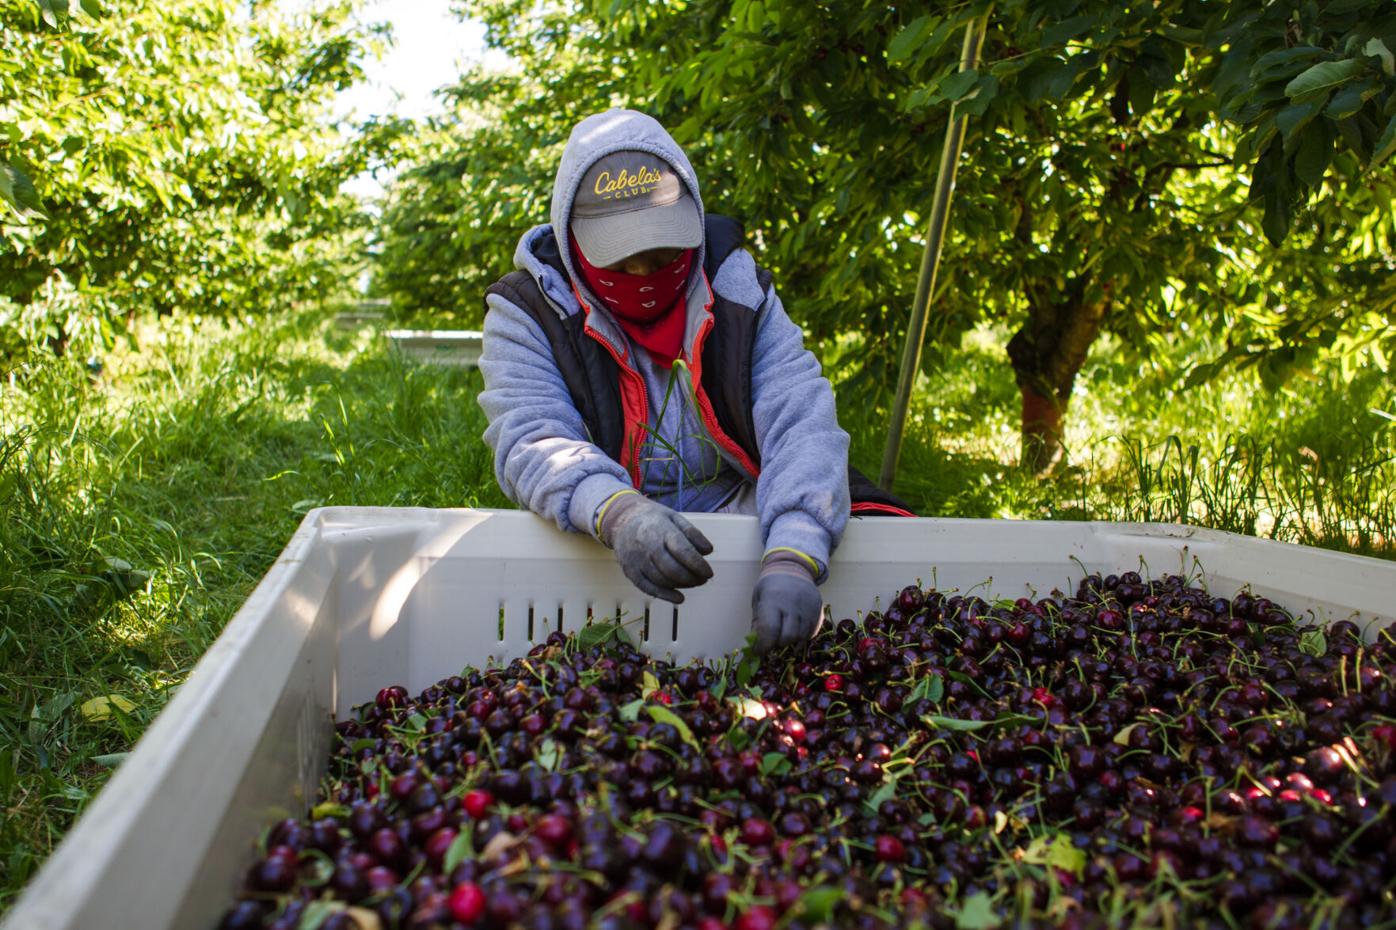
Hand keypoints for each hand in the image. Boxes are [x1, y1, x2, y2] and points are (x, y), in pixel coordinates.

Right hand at [599, 492, 713, 602]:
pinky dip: (665, 595)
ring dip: (682, 586)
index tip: (709, 573)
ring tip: (694, 583)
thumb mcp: (674, 517)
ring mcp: (637, 560)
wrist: (621, 521)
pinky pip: (648, 588)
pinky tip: (679, 598)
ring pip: (662, 580)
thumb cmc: (654, 520)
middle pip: (673, 569)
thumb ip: (692, 533)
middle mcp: (647, 545)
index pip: (682, 550)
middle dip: (692, 578)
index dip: (698, 565)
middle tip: (703, 579)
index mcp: (661, 529)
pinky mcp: (630, 571)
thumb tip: (708, 551)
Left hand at [751, 552, 822, 652]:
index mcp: (773, 599)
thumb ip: (758, 621)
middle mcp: (792, 604)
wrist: (793, 568)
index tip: (758, 652)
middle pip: (787, 636)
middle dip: (777, 645)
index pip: (770, 630)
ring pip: (800, 636)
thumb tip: (756, 645)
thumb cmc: (771, 585)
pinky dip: (801, 637)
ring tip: (782, 637)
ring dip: (789, 642)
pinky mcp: (817, 610)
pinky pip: (810, 632)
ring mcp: (807, 607)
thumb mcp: (758, 599)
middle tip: (771, 644)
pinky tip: (793, 633)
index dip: (763, 645)